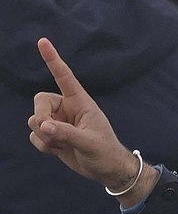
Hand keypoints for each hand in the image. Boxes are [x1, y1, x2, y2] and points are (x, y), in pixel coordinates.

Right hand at [27, 38, 155, 205]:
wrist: (107, 171)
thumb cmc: (106, 153)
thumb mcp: (90, 143)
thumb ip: (67, 134)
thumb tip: (44, 126)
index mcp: (80, 103)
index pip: (64, 77)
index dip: (53, 59)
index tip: (43, 42)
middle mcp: (67, 109)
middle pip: (39, 101)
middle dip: (41, 118)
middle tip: (52, 133)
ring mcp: (58, 122)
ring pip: (34, 120)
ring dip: (44, 136)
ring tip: (62, 146)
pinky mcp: (52, 135)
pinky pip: (34, 135)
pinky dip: (42, 145)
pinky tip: (58, 151)